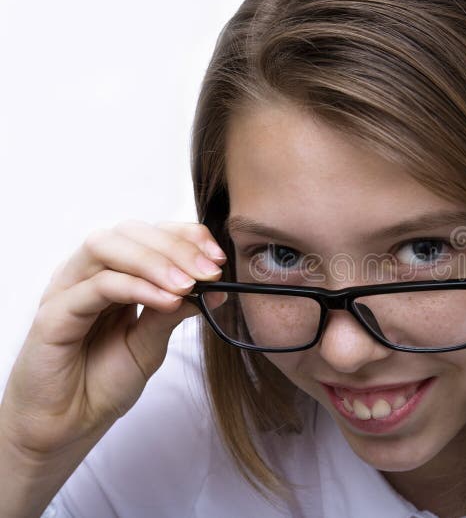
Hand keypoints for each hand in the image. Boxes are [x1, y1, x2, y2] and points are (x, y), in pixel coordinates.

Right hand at [0, 220, 226, 463]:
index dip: (186, 237)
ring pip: (107, 247)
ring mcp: (67, 290)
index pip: (149, 233)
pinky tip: (166, 301)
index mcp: (113, 273)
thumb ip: (177, 311)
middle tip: (209, 271)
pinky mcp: (53, 315)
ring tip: (188, 286)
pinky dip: (136, 287)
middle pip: (129, 232)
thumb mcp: (152, 342)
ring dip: (155, 261)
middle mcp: (87, 274)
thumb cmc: (103, 382)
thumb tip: (217, 288)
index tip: (218, 258)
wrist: (69, 425)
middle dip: (176, 247)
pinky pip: (95, 287)